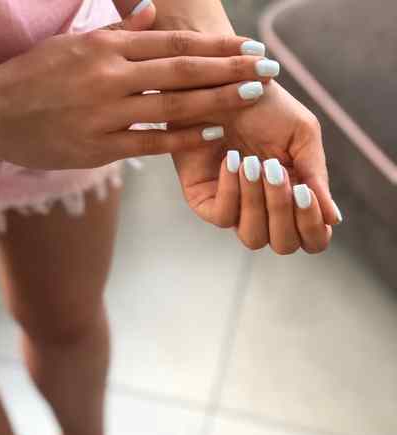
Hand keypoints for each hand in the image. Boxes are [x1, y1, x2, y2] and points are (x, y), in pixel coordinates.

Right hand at [0, 17, 272, 169]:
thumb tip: (152, 12)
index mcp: (106, 47)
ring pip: (173, 104)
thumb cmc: (33, 76)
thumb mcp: (73, 42)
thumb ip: (119, 31)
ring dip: (217, 99)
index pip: (173, 43)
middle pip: (183, 69)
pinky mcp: (100, 148)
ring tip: (253, 95)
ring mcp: (107, 113)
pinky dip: (184, 138)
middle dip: (230, 68)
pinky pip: (151, 142)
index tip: (247, 47)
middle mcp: (111, 76)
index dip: (215, 46)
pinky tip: (214, 133)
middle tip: (267, 68)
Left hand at [172, 81, 340, 254]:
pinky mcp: (205, 202)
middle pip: (283, 244)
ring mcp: (235, 209)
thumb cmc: (265, 108)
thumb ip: (315, 175)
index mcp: (293, 198)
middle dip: (283, 210)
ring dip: (258, 202)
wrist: (223, 85)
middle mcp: (265, 210)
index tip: (304, 192)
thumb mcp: (301, 135)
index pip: (310, 238)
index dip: (312, 226)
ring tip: (253, 163)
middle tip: (276, 172)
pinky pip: (223, 217)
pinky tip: (232, 161)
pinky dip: (232, 190)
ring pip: (253, 237)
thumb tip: (334, 219)